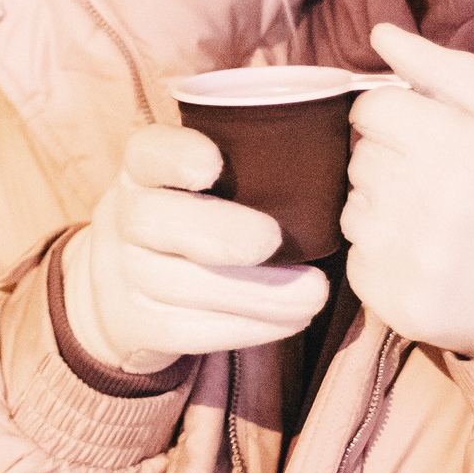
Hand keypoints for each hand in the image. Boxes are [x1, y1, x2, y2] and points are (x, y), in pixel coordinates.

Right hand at [61, 125, 331, 376]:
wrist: (119, 286)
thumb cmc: (191, 216)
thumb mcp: (198, 181)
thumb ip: (248, 161)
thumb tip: (354, 141)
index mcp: (143, 168)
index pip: (148, 151)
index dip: (175, 156)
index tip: (212, 163)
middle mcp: (124, 216)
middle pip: (153, 221)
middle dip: (217, 231)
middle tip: (273, 239)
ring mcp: (123, 274)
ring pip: (176, 285)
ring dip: (253, 293)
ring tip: (313, 293)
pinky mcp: (137, 324)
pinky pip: (187, 331)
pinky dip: (246, 328)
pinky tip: (292, 319)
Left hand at [342, 23, 473, 356]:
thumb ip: (443, 71)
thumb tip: (380, 34)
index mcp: (457, 143)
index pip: (372, 110)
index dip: (398, 120)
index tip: (428, 141)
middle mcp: (424, 197)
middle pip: (361, 156)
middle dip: (394, 164)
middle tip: (443, 188)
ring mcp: (404, 253)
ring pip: (354, 206)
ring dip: (385, 209)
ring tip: (437, 226)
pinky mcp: (390, 298)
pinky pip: (357, 256)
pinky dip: (384, 254)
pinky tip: (427, 259)